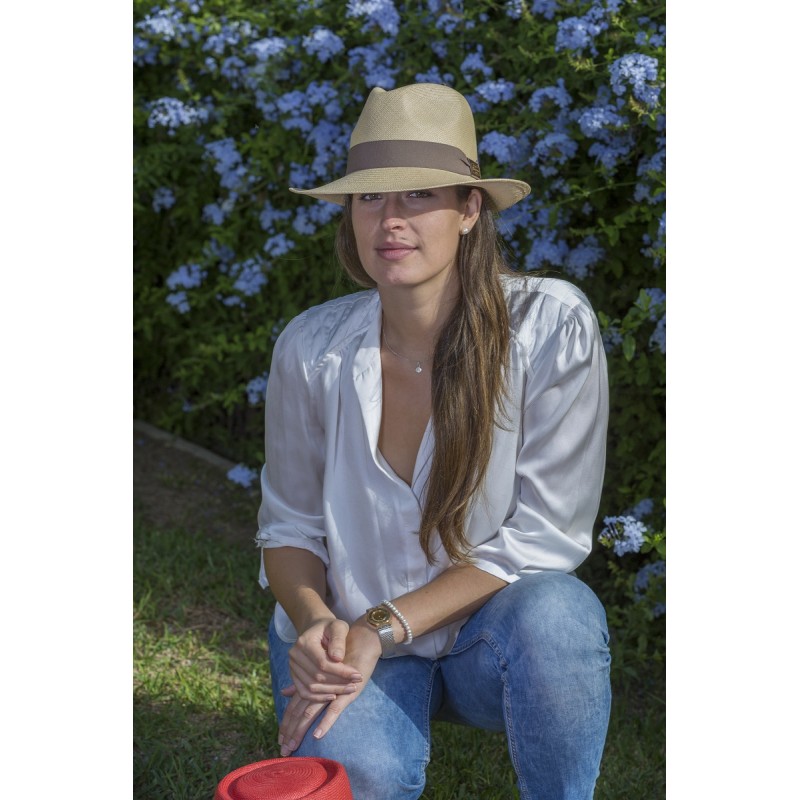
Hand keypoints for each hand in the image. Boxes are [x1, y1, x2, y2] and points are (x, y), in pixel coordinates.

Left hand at [279, 619, 381, 755]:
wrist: (361, 639)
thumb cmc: (342, 652)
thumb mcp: (320, 666)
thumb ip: (304, 680)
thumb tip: (284, 692)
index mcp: (310, 681)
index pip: (295, 705)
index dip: (287, 722)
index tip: (280, 740)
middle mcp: (317, 685)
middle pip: (300, 711)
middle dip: (291, 732)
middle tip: (283, 751)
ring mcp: (331, 688)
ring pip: (311, 712)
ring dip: (301, 730)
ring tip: (292, 746)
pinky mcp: (347, 691)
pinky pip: (334, 708)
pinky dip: (325, 722)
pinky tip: (317, 735)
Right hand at [288, 618, 361, 701]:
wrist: (317, 629)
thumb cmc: (330, 628)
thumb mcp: (338, 627)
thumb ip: (338, 640)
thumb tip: (338, 658)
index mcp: (304, 642)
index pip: (323, 663)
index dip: (341, 672)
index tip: (358, 674)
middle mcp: (294, 655)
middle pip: (317, 677)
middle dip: (339, 683)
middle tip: (356, 684)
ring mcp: (292, 667)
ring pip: (311, 687)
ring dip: (331, 691)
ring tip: (349, 689)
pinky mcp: (294, 675)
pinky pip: (304, 692)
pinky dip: (318, 698)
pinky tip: (334, 696)